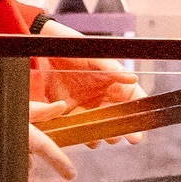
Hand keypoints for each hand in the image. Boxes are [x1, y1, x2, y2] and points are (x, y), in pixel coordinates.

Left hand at [37, 19, 142, 144]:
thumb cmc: (69, 45)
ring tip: (99, 135)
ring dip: (100, 135)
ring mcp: (83, 105)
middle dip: (119, 130)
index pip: (130, 98)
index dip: (137, 112)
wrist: (40, 46)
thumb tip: (133, 78)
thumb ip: (111, 67)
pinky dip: (80, 133)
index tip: (139, 124)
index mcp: (111, 81)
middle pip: (116, 118)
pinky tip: (80, 132)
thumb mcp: (92, 55)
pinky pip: (76, 128)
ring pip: (98, 128)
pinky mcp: (65, 112)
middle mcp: (100, 96)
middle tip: (116, 136)